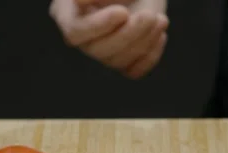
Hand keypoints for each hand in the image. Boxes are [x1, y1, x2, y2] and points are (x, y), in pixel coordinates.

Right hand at [49, 0, 168, 78]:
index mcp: (67, 14)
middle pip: (98, 51)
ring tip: (159, 20)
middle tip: (149, 15)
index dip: (99, 26)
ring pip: (117, 61)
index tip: (122, 12)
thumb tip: (79, 2)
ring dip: (143, 41)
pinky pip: (133, 71)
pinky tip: (159, 34)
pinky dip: (150, 56)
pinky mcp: (123, 60)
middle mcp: (83, 37)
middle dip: (128, 35)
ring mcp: (103, 51)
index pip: (75, 33)